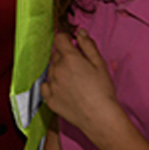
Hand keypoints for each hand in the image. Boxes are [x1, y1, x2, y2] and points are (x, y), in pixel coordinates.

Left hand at [40, 29, 123, 145]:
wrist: (99, 117)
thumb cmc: (103, 90)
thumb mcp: (100, 64)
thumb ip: (88, 46)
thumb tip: (80, 32)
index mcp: (69, 58)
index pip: (59, 39)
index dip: (66, 39)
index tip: (72, 44)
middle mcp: (57, 70)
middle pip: (56, 55)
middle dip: (65, 56)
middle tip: (78, 67)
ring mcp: (51, 85)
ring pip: (51, 70)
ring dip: (59, 70)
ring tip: (74, 81)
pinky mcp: (49, 99)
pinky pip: (46, 86)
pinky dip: (52, 85)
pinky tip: (63, 89)